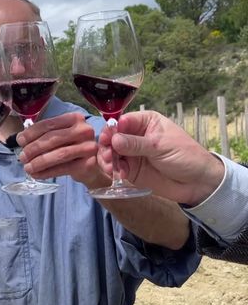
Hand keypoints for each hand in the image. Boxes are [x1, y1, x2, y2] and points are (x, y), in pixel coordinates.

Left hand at [16, 112, 109, 188]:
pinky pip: (64, 168)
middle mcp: (84, 130)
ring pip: (59, 154)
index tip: (19, 141)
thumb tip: (21, 139)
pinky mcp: (89, 163)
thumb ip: (42, 134)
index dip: (31, 133)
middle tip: (22, 157)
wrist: (91, 165)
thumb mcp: (59, 136)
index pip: (48, 124)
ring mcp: (88, 147)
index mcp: (74, 118)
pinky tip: (37, 174)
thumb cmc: (70, 147)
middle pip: (53, 138)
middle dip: (34, 148)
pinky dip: (47, 172)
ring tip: (27, 168)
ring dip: (39, 162)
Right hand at [97, 110, 223, 205]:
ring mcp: (131, 152)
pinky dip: (114, 170)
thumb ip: (136, 143)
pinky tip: (120, 174)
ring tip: (111, 167)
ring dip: (107, 159)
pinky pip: (116, 166)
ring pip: (111, 151)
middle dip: (107, 145)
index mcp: (145, 122)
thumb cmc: (186, 156)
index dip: (112, 128)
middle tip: (107, 156)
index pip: (122, 120)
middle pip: (112, 136)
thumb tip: (114, 139)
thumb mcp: (161, 146)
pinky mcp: (130, 168)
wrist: (197, 183)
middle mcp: (135, 135)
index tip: (107, 139)